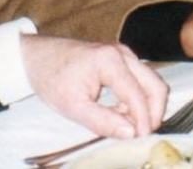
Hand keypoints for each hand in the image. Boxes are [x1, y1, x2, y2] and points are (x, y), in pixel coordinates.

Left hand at [19, 35, 167, 138]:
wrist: (37, 56)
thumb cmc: (51, 77)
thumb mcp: (72, 106)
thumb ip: (102, 120)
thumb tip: (130, 133)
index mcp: (110, 61)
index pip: (138, 94)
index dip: (144, 119)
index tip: (142, 138)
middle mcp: (122, 54)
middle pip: (155, 85)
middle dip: (153, 112)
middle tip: (141, 133)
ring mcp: (123, 54)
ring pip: (150, 83)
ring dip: (145, 106)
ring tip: (125, 124)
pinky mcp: (121, 59)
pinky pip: (140, 80)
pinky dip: (136, 99)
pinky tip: (119, 112)